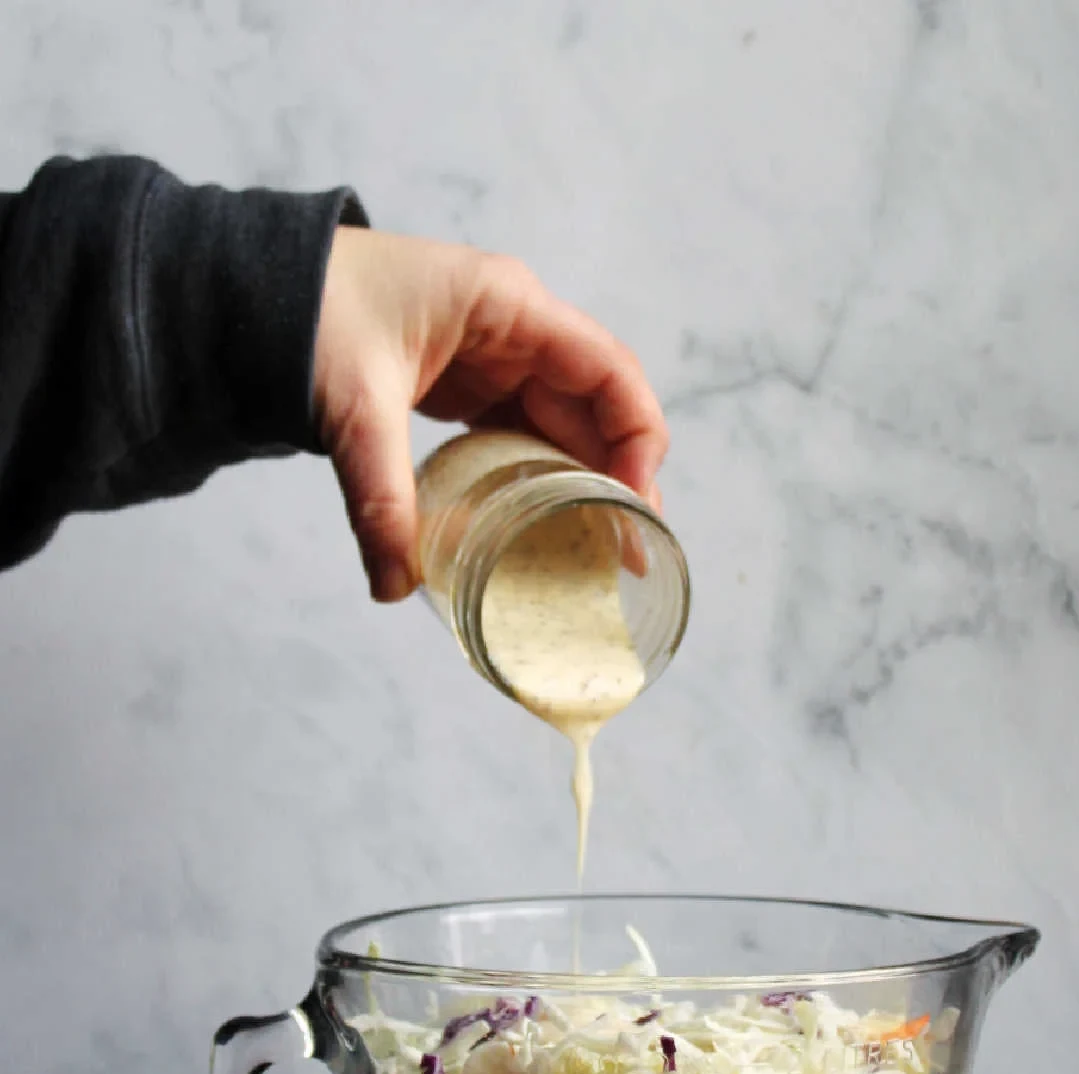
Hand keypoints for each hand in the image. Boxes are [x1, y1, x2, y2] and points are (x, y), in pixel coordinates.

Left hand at [312, 229, 669, 600]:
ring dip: (585, 485)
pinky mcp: (469, 388)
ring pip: (566, 427)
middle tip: (627, 553)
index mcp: (509, 306)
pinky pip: (525, 438)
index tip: (634, 506)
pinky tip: (547, 527)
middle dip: (619, 478)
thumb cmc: (309, 310)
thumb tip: (395, 585)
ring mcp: (495, 358)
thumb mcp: (354, 405)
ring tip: (600, 552)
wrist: (250, 291)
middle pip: (598, 406)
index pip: (610, 371)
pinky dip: (542, 481)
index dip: (637, 439)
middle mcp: (515, 329)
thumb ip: (381, 497)